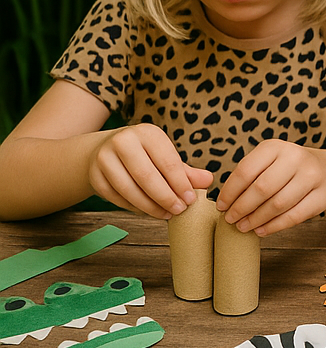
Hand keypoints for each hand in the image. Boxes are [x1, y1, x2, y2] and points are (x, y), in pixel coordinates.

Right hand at [88, 123, 213, 218]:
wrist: (106, 150)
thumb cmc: (146, 155)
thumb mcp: (166, 157)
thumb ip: (187, 171)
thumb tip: (208, 181)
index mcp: (147, 133)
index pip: (168, 162)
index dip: (180, 183)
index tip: (190, 200)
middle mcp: (123, 141)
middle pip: (147, 176)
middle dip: (165, 197)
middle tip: (179, 210)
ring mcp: (105, 158)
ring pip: (129, 189)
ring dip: (150, 206)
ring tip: (166, 214)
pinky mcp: (95, 175)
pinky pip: (116, 198)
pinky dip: (134, 207)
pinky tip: (148, 211)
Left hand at [218, 140, 325, 235]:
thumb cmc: (288, 170)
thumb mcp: (269, 162)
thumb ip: (249, 177)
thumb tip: (225, 203)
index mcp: (276, 147)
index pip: (246, 171)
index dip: (230, 192)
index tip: (221, 206)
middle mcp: (296, 158)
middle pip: (262, 188)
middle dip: (242, 208)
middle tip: (231, 220)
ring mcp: (313, 176)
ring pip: (278, 204)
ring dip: (257, 219)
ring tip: (244, 226)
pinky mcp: (323, 195)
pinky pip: (294, 216)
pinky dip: (274, 226)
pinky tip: (262, 230)